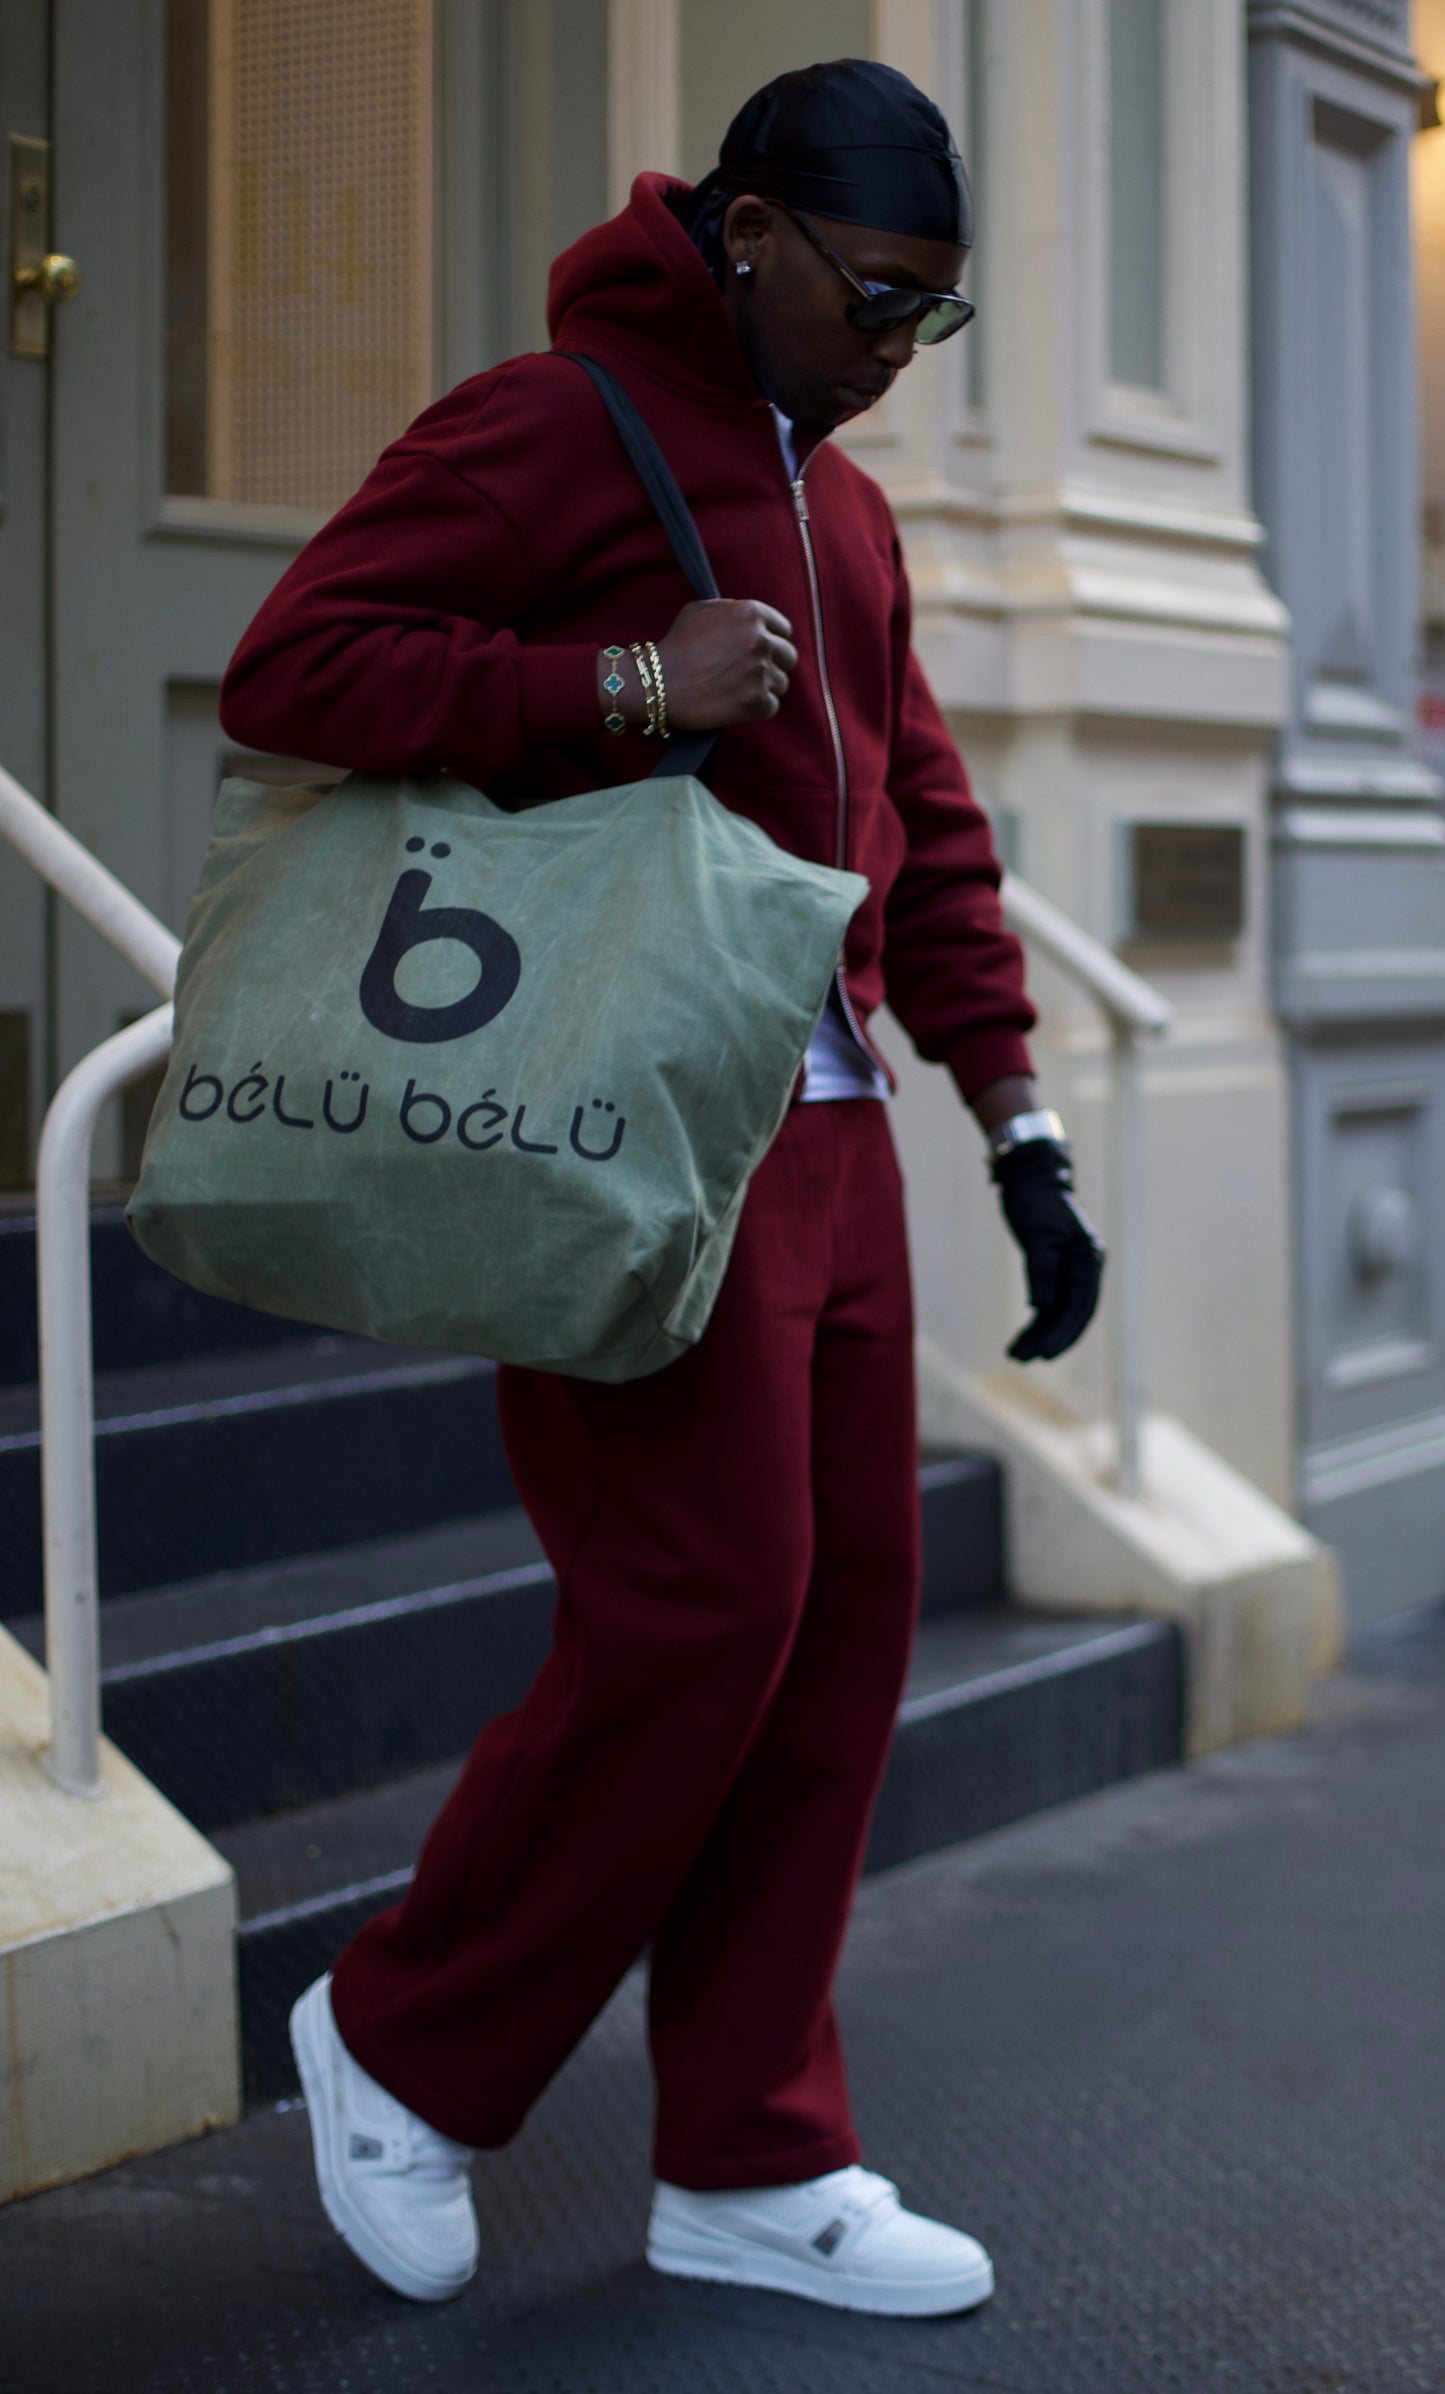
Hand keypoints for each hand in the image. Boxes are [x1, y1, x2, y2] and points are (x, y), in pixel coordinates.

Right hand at [598, 600, 797, 731]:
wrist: (658, 683)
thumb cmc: (676, 646)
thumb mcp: (701, 610)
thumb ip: (733, 610)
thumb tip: (755, 621)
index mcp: (751, 613)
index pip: (784, 630)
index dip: (772, 641)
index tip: (760, 653)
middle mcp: (760, 639)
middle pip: (788, 656)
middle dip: (772, 665)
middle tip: (750, 674)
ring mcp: (760, 671)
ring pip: (781, 683)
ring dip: (764, 687)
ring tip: (738, 689)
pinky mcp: (757, 701)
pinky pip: (772, 706)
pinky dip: (757, 708)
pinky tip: (737, 704)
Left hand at [992, 1141, 1104, 1361]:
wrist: (1030, 1178)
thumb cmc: (1035, 1202)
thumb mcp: (1037, 1234)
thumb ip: (1042, 1270)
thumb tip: (1041, 1306)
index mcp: (1088, 1259)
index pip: (1081, 1305)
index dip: (1065, 1333)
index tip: (1045, 1354)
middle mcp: (1084, 1268)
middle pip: (1072, 1314)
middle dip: (1050, 1339)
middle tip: (1022, 1358)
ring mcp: (1071, 1271)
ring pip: (1059, 1313)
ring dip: (1039, 1334)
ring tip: (1015, 1354)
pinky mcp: (1055, 1272)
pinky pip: (1049, 1304)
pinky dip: (1036, 1322)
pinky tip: (1021, 1338)